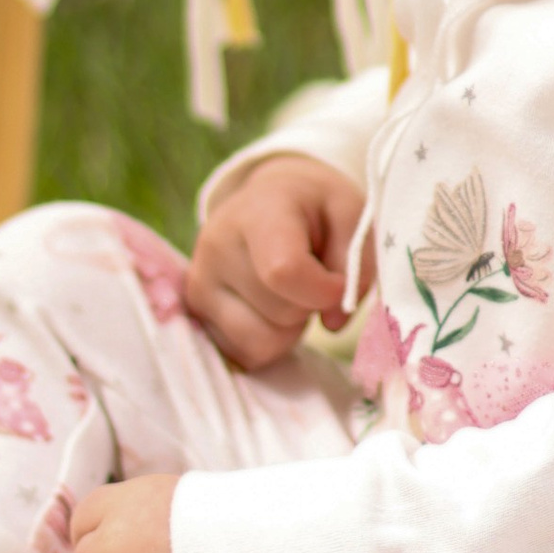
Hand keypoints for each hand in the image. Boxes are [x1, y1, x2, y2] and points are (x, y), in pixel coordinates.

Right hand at [184, 154, 365, 369]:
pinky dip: (269, 341)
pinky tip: (268, 307)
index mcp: (260, 211)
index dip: (324, 291)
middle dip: (309, 305)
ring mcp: (200, 280)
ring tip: (287, 292)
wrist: (266, 198)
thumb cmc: (314, 208)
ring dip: (289, 328)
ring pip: (263, 342)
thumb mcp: (352, 215)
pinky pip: (245, 353)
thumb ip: (356, 264)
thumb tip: (333, 322)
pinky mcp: (196, 309)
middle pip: (281, 313)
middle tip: (310, 276)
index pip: (284, 272)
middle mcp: (217, 245)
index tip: (341, 282)